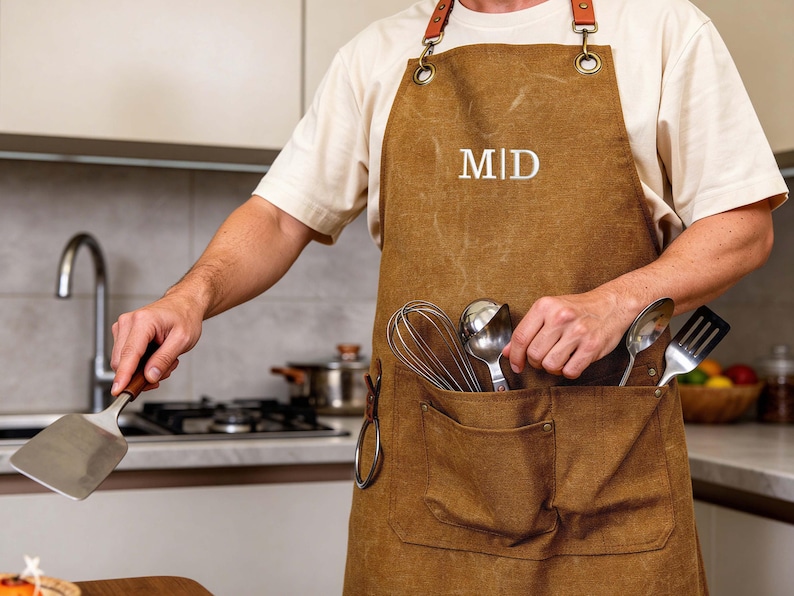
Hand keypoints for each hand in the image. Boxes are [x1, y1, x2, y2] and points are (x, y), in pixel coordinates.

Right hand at [110, 292, 203, 394]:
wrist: (184, 304)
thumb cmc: (185, 317)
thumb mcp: (183, 340)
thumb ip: (165, 359)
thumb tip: (150, 376)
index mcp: (143, 321)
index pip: (129, 353)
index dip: (124, 375)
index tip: (118, 390)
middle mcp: (128, 322)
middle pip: (122, 361)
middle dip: (141, 374)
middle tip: (165, 371)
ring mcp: (123, 327)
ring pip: (123, 361)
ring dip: (143, 369)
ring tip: (165, 359)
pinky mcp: (123, 333)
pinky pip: (126, 357)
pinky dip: (140, 363)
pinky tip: (156, 356)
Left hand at [503, 292, 629, 378]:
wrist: (612, 304)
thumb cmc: (579, 308)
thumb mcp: (550, 310)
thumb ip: (528, 330)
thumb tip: (508, 351)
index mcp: (545, 306)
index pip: (520, 337)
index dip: (514, 356)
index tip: (516, 364)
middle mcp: (560, 317)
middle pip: (534, 354)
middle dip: (535, 362)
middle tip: (543, 357)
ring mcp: (577, 332)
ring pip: (550, 365)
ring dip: (552, 367)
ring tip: (559, 358)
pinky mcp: (592, 346)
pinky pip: (570, 371)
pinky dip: (568, 371)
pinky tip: (571, 361)